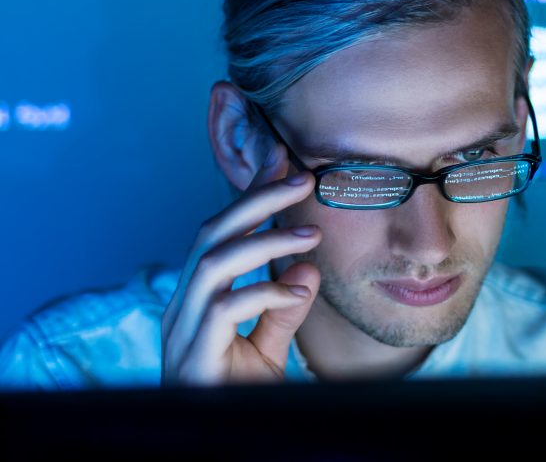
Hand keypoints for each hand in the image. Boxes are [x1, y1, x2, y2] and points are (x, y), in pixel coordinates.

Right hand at [160, 142, 321, 385]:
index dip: (248, 197)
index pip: (220, 233)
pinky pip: (225, 309)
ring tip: (310, 233)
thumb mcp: (267, 350)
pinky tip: (298, 291)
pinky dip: (265, 293)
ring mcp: (183, 331)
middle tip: (303, 179)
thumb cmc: (233, 396)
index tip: (283, 164)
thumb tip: (306, 270)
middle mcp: (183, 307)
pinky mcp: (194, 358)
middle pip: (210, 234)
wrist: (219, 443)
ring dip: (265, 240)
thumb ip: (282, 311)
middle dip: (255, 200)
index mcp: (198, 298)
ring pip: (214, 263)